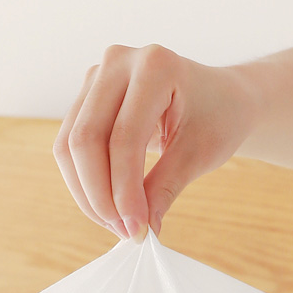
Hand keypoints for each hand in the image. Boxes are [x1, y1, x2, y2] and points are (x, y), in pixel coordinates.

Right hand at [53, 44, 257, 238]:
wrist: (222, 97)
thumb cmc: (219, 118)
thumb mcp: (200, 154)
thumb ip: (165, 188)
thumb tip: (137, 229)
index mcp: (155, 65)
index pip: (124, 136)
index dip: (124, 188)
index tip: (137, 229)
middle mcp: (118, 61)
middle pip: (86, 139)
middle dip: (100, 194)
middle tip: (125, 231)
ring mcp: (96, 76)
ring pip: (69, 145)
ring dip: (88, 192)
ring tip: (118, 224)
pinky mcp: (86, 96)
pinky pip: (70, 145)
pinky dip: (85, 181)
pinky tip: (109, 206)